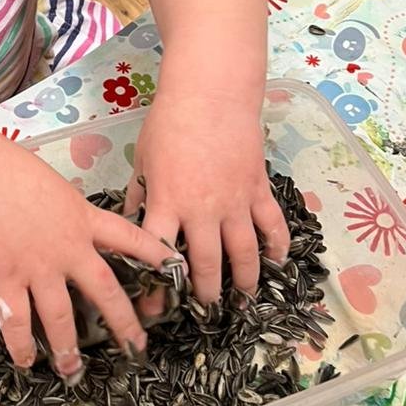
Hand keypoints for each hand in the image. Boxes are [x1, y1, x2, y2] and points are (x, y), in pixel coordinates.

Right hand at [0, 140, 177, 378]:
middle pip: (106, 290)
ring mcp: (38, 267)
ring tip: (73, 368)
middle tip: (137, 345)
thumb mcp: (49, 182)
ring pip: (62, 317)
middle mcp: (67, 248)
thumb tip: (60, 215)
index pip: (130, 238)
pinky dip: (21, 345)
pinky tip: (24, 360)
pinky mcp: (7, 280)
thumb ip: (63, 207)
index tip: (177, 270)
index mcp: (82, 218)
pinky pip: (17, 321)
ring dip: (68, 346)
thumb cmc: (3, 167)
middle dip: (125, 322)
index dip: (156, 256)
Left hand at [123, 93, 288, 307]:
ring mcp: (235, 202)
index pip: (160, 257)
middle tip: (204, 309)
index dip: (156, 289)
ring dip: (243, 281)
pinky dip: (277, 246)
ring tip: (241, 299)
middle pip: (207, 265)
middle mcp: (202, 211)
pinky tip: (276, 263)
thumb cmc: (169, 123)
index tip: (154, 311)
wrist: (211, 94)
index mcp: (168, 204)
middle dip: (205, 294)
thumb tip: (128, 223)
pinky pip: (271, 225)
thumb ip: (139, 195)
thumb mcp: (143, 159)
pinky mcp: (258, 190)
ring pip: (244, 254)